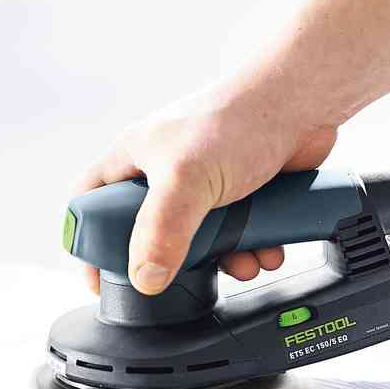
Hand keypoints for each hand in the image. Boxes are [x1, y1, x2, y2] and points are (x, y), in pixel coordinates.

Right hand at [74, 81, 337, 294]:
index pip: (90, 205)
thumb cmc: (236, 121)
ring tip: (242, 263)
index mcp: (134, 159)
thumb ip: (162, 231)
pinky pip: (242, 234)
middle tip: (189, 277)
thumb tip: (146, 278)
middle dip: (177, 260)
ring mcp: (209, 184)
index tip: (100, 282)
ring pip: (204, 240)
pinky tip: (268, 250)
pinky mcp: (247, 193)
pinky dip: (255, 247)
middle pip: (153, 233)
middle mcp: (168, 172)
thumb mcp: (186, 179)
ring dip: (226, 259)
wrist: (300, 106)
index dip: (89, 244)